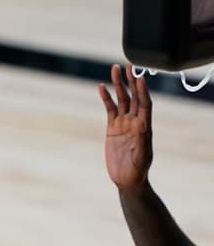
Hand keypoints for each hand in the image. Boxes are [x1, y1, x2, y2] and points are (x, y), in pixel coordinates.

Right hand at [99, 64, 152, 190]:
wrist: (126, 179)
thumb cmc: (137, 170)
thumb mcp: (141, 157)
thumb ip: (142, 142)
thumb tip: (142, 127)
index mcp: (144, 127)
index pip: (145, 104)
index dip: (142, 90)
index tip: (139, 77)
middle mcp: (135, 121)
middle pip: (134, 96)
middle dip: (131, 81)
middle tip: (128, 65)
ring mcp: (123, 123)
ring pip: (121, 99)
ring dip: (118, 84)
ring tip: (114, 69)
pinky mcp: (112, 127)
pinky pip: (109, 109)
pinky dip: (106, 97)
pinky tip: (101, 87)